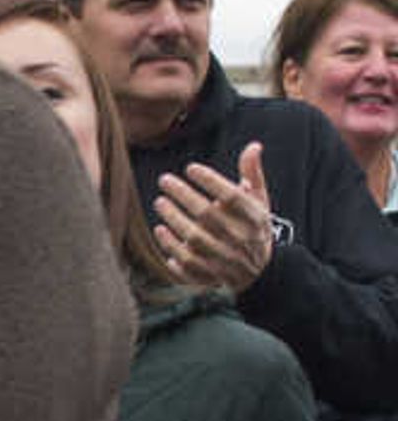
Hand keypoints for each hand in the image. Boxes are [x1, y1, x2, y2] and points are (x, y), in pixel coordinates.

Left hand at [153, 145, 276, 292]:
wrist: (259, 273)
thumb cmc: (254, 229)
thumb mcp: (260, 203)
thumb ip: (254, 175)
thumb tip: (253, 146)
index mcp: (255, 217)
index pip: (232, 196)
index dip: (211, 180)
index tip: (191, 168)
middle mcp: (240, 238)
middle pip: (207, 214)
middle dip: (183, 195)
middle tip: (165, 180)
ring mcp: (225, 258)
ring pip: (194, 237)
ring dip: (173, 218)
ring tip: (159, 202)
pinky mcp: (210, 274)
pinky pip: (187, 262)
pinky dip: (171, 246)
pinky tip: (160, 230)